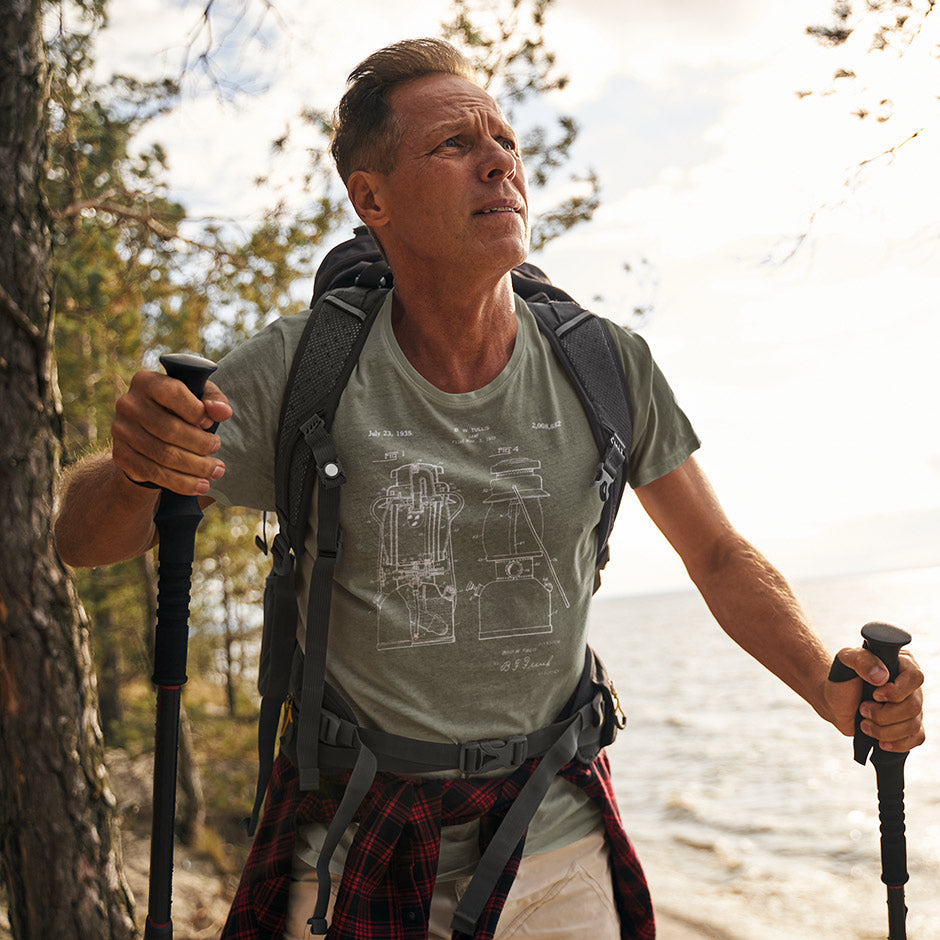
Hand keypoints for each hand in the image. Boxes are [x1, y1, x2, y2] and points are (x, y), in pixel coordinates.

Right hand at [112, 369, 232, 495]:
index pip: (172, 393)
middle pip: (169, 429)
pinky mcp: (121, 455)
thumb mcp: (198, 396)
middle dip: (200, 443)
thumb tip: (223, 412)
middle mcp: (128, 404)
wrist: (149, 431)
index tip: (210, 422)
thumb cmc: (180, 408)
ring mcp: (121, 431)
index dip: (195, 410)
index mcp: (146, 381)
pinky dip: (181, 482)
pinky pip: (154, 473)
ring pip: (163, 455)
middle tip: (218, 448)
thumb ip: (213, 399)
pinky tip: (200, 485)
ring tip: (216, 471)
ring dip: (195, 467)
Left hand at [824, 647, 924, 751]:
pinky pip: (915, 739)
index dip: (896, 691)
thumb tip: (881, 676)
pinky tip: (880, 742)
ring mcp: (912, 708)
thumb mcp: (845, 659)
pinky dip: (897, 743)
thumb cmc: (842, 677)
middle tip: (862, 709)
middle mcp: (911, 687)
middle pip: (914, 706)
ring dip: (884, 730)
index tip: (874, 695)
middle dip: (883, 714)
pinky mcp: (908, 726)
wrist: (833, 700)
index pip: (915, 677)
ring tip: (864, 723)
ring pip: (912, 725)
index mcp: (901, 664)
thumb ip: (861, 660)